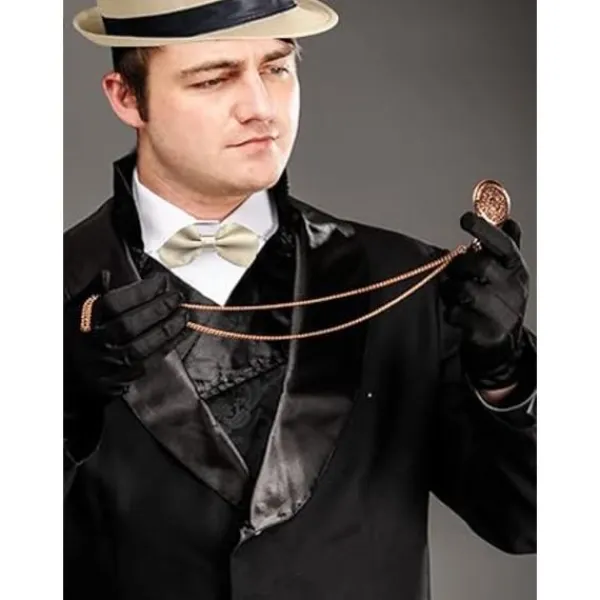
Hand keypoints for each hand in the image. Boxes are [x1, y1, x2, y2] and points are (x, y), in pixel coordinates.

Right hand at [64, 271, 188, 409]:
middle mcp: (94, 345)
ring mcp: (107, 365)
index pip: (113, 304)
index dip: (139, 291)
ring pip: (142, 346)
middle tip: (177, 297)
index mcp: (81, 324)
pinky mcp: (120, 381)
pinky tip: (181, 334)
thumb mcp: (72, 312)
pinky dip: (167, 347)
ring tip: (185, 314)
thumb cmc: (71, 340)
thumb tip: (106, 274)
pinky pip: (148, 363)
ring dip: (167, 329)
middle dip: (158, 309)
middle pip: (129, 325)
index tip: (160, 280)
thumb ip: (91, 293)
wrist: (63, 379)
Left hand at [440, 212, 529, 389]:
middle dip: (459, 265)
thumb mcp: (507, 274)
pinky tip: (455, 311)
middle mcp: (514, 289)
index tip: (465, 218)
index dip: (485, 229)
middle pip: (481, 265)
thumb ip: (506, 246)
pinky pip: (457, 314)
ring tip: (452, 292)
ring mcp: (503, 312)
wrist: (502, 346)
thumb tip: (509, 220)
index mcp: (517, 270)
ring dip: (451, 289)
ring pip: (466, 290)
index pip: (503, 244)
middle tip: (451, 270)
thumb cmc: (499, 302)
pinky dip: (450, 311)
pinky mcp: (487, 332)